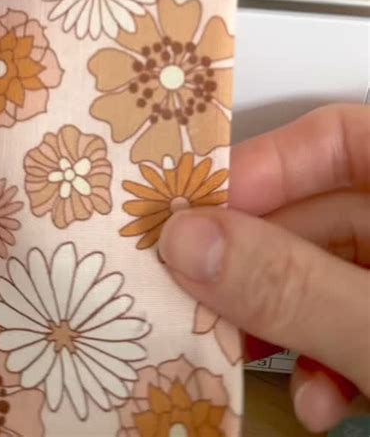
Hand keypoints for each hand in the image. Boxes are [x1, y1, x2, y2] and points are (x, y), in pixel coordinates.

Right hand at [159, 104, 369, 432]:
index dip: (262, 166)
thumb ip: (293, 287)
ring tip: (235, 352)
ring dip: (278, 319)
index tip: (195, 213)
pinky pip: (350, 322)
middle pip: (315, 214)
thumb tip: (187, 243)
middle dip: (253, 264)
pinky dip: (324, 358)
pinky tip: (316, 400)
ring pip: (324, 275)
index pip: (334, 138)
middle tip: (191, 293)